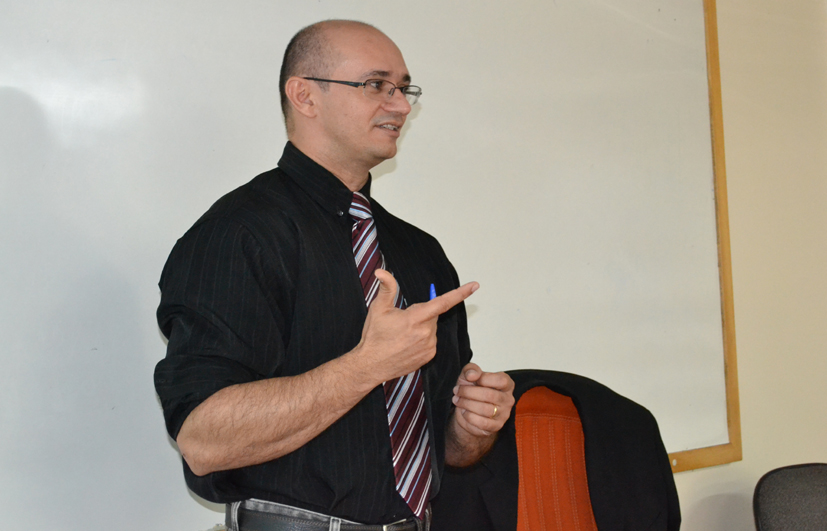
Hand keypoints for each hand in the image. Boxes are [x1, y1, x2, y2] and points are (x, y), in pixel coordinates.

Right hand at [355, 270, 478, 383]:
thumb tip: (382, 272)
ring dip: (422, 327)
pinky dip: (422, 339)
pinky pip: (430, 341)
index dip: (460, 293)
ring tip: (402, 335)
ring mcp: (429, 346)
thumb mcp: (378, 308)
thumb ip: (387, 288)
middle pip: (432, 315)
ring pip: (431, 329)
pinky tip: (407, 344)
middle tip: (403, 320)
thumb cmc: (374, 336)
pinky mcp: (429, 356)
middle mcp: (426, 332)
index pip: (443, 302)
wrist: (371, 365)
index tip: (475, 285)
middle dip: (422, 313)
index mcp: (415, 318)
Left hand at [451, 363, 514, 436]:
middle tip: (457, 391)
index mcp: (506, 384)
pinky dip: (469, 416)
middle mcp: (508, 399)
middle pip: (489, 395)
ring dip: (466, 404)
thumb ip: (471, 369)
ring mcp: (504, 414)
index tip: (470, 379)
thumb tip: (472, 375)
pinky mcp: (496, 426)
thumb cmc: (472, 390)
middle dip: (468, 392)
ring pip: (485, 409)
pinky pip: (482, 423)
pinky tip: (464, 412)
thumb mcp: (469, 375)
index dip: (483, 379)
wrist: (467, 411)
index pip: (501, 380)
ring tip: (458, 400)